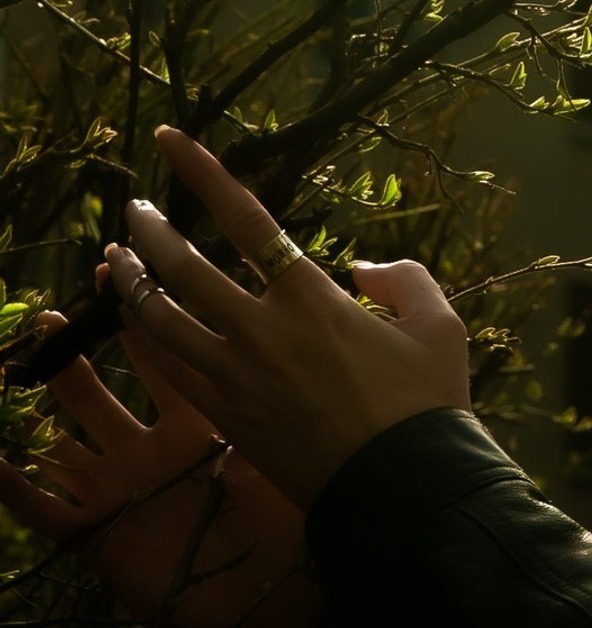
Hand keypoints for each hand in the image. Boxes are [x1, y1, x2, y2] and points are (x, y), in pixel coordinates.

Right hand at [0, 271, 324, 627]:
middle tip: (89, 272)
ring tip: (26, 339)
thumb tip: (353, 297)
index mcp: (218, 416)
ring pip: (75, 428)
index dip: (158, 302)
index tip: (135, 257)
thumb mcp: (323, 437)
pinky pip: (44, 511)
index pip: (182, 345)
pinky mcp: (103, 537)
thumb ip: (329, 374)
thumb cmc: (309, 525)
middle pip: (124, 373)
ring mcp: (130, 487)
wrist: (285, 610)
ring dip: (51, 385)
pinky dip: (12, 487)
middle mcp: (165, 444)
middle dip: (104, 326)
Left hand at [99, 125, 471, 511]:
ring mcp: (237, 377)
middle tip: (135, 206)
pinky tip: (140, 323)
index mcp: (314, 297)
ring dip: (134, 284)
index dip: (206, 174)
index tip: (172, 141)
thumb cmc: (427, 402)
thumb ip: (404, 279)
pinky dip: (149, 337)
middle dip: (152, 229)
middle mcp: (263, 330)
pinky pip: (173, 367)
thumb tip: (362, 268)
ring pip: (163, 319)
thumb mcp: (439, 324)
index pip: (249, 220)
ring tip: (118, 258)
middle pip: (185, 267)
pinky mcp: (227, 416)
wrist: (400, 486)